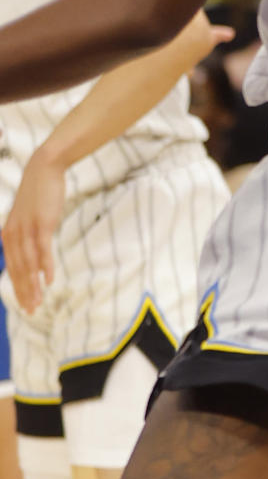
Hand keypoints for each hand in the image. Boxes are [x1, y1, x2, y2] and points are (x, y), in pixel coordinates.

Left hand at [2, 147, 64, 312]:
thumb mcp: (26, 217)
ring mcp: (28, 229)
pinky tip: (49, 280)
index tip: (26, 304)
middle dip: (25, 292)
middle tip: (32, 310)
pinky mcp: (42, 223)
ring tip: (39, 301)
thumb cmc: (38, 193)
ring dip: (34, 285)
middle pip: (19, 270)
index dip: (18, 288)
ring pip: (29, 264)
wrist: (44, 167)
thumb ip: (25, 236)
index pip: (12, 268)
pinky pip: (43, 249)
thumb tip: (32, 258)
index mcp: (8, 235)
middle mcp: (14, 234)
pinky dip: (45, 266)